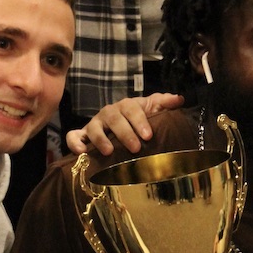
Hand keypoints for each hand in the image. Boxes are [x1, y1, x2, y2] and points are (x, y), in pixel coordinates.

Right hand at [65, 92, 184, 154]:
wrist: (121, 127)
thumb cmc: (139, 121)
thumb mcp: (152, 110)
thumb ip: (164, 104)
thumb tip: (179, 99)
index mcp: (126, 106)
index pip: (132, 109)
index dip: (139, 121)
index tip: (149, 136)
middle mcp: (109, 113)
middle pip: (114, 119)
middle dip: (125, 133)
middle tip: (135, 148)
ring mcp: (94, 124)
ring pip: (93, 128)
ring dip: (100, 139)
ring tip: (109, 152)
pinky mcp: (82, 136)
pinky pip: (73, 136)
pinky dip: (74, 143)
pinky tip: (81, 153)